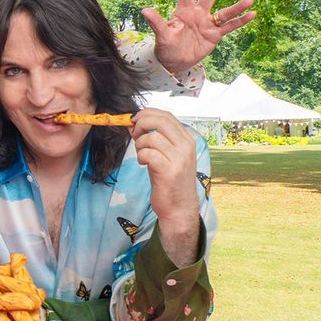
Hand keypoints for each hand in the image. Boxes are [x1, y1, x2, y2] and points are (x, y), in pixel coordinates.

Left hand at [130, 109, 198, 230]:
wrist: (179, 207)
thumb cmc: (169, 181)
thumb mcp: (165, 155)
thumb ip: (154, 139)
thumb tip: (134, 124)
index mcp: (186, 140)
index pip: (167, 116)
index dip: (147, 113)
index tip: (134, 119)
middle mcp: (186, 146)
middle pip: (160, 121)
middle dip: (141, 123)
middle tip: (134, 134)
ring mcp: (179, 159)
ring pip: (151, 137)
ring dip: (139, 144)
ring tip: (141, 155)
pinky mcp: (169, 171)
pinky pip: (148, 153)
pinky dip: (141, 156)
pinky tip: (143, 163)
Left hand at [142, 0, 255, 74]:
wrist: (175, 62)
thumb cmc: (165, 47)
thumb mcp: (161, 36)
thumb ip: (156, 23)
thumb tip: (144, 10)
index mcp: (183, 11)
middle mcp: (197, 13)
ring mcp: (208, 23)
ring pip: (224, 12)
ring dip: (237, 7)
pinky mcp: (215, 35)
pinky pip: (229, 27)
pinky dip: (240, 21)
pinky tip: (252, 14)